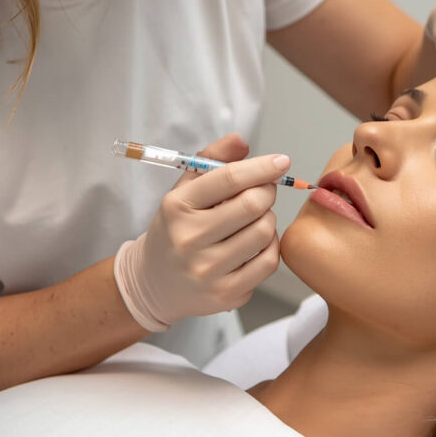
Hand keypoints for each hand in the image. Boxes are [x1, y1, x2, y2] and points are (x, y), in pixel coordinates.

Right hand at [114, 134, 286, 331]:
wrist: (154, 283)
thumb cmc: (175, 228)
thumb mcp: (183, 190)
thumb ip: (211, 160)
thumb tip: (241, 141)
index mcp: (177, 207)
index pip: (229, 179)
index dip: (261, 167)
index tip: (281, 162)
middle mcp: (189, 240)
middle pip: (252, 205)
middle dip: (267, 191)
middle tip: (264, 190)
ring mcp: (207, 271)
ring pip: (264, 232)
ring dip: (268, 218)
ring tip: (254, 218)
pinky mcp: (226, 295)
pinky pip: (269, 262)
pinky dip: (270, 246)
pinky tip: (256, 242)